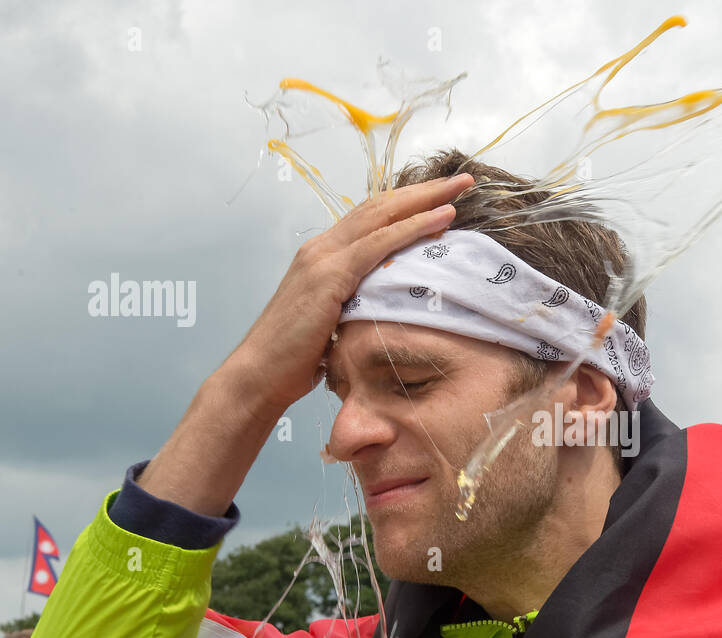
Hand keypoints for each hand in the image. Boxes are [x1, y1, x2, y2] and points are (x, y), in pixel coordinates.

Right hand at [221, 173, 473, 415]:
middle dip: (424, 190)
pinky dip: (412, 227)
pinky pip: (379, 243)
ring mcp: (323, 257)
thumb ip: (358, 306)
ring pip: (383, 216)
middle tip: (462, 179)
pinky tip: (440, 218)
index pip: (372, 219)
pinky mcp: (329, 275)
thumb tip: (388, 311)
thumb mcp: (335, 323)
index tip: (443, 196)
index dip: (408, 204)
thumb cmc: (296, 359)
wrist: (259, 375)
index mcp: (323, 256)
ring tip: (461, 187)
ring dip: (426, 199)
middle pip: (381, 206)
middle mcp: (322, 247)